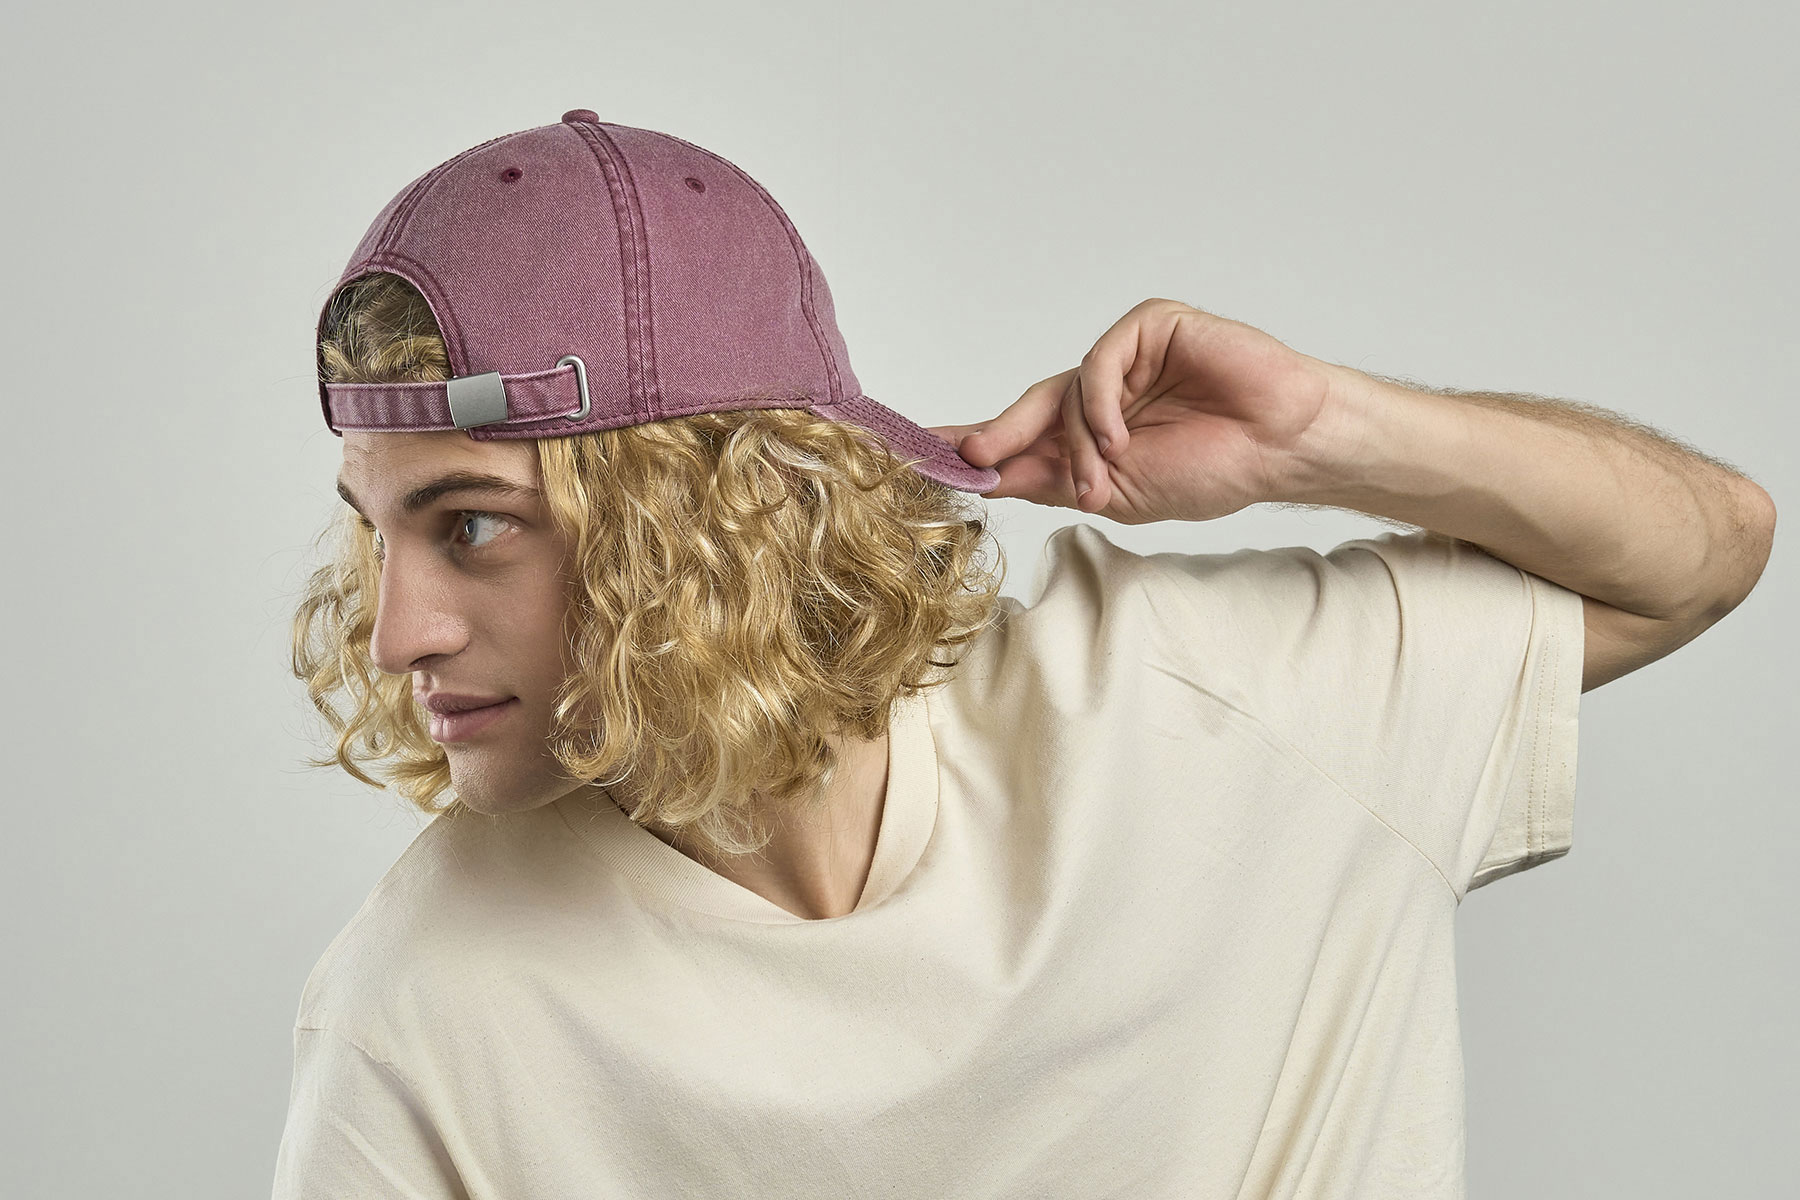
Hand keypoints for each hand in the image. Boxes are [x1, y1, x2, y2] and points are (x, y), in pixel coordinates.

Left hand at [927, 298, 1343, 523]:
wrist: (1279, 449)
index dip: (970, 445)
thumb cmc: (1213, 470)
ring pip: (1063, 393)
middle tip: (967, 456)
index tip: (915, 455)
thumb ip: (1049, 477)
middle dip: (996, 438)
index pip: (1020, 437)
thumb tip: (981, 473)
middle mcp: (1101, 393)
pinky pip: (1099, 362)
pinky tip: (1120, 440)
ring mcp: (1125, 357)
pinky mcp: (1150, 327)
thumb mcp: (1114, 493)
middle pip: (1027, 411)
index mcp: (1091, 435)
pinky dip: (1101, 405)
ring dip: (1076, 445)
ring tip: (1101, 480)